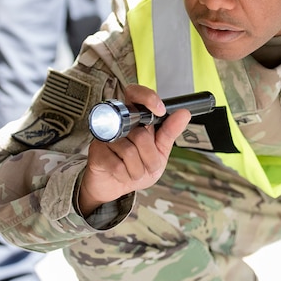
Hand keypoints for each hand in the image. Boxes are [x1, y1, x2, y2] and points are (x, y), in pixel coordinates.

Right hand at [77, 84, 191, 215]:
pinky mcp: (96, 151)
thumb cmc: (136, 165)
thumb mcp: (159, 150)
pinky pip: (118, 165)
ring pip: (130, 152)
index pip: (136, 94)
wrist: (113, 185)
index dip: (147, 98)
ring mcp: (105, 136)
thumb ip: (169, 132)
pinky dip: (126, 176)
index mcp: (134, 117)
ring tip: (134, 170)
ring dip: (138, 170)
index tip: (161, 110)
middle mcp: (118, 123)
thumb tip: (184, 114)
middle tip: (147, 164)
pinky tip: (123, 174)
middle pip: (141, 135)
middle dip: (150, 158)